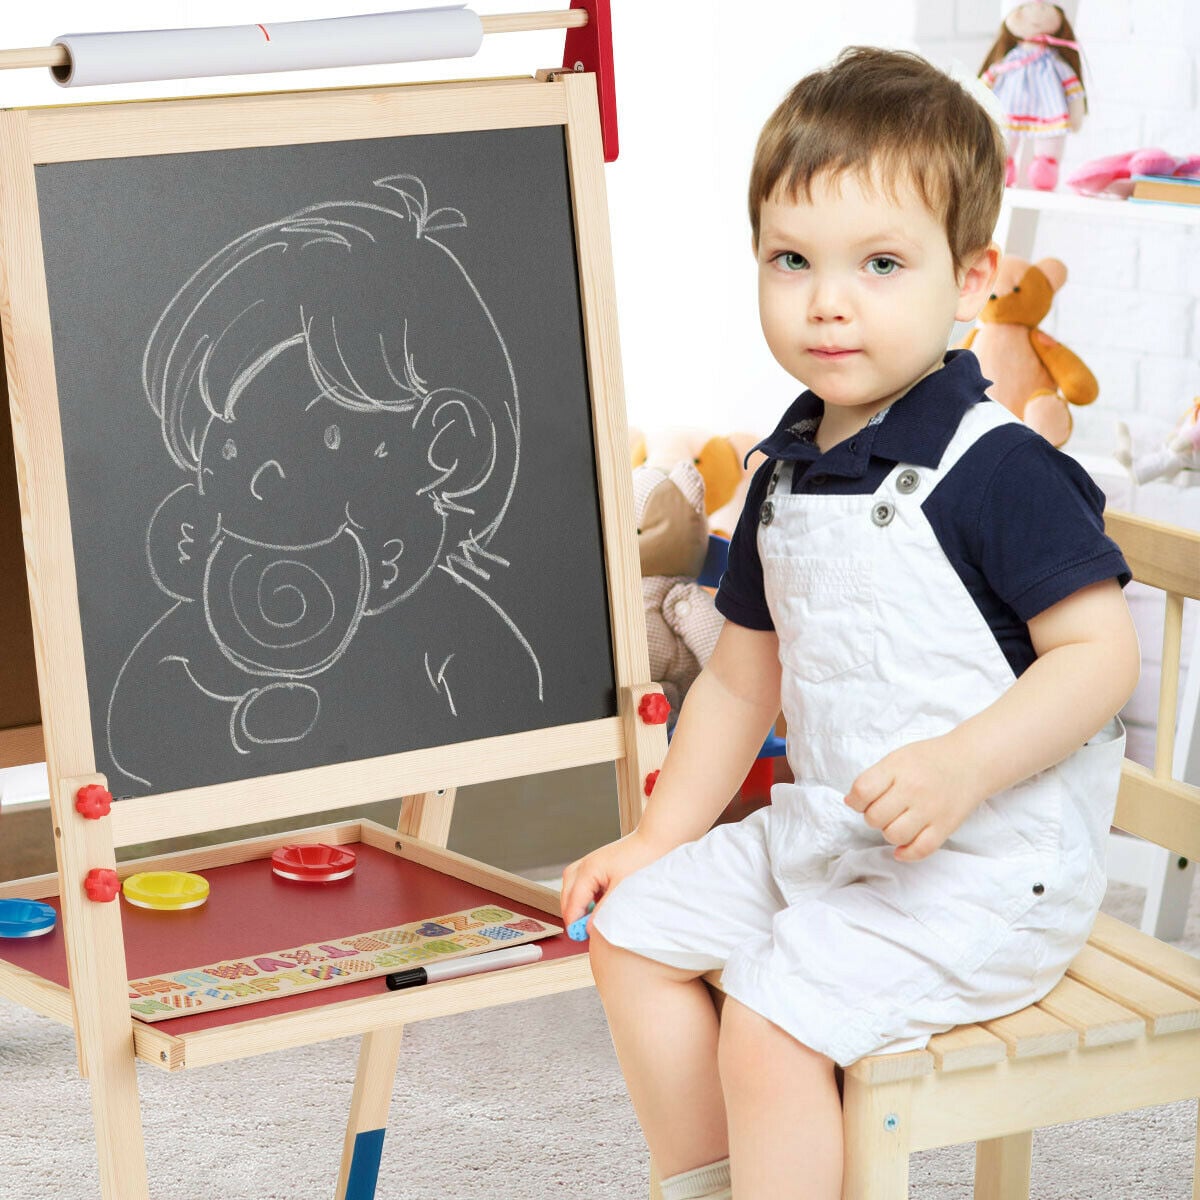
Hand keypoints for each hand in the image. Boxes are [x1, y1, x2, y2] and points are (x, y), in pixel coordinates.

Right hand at [560, 830, 672, 926]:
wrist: (652, 842)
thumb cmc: (641, 859)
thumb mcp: (621, 891)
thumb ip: (603, 911)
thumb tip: (589, 928)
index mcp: (587, 870)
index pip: (572, 903)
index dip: (574, 923)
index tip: (580, 937)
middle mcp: (583, 865)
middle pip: (566, 897)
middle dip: (573, 915)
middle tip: (585, 932)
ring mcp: (587, 863)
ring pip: (571, 890)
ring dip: (578, 906)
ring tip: (592, 917)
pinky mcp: (594, 865)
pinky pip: (580, 885)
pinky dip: (585, 897)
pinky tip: (598, 904)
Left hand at [843, 735, 985, 861]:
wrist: (971, 761)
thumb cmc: (929, 759)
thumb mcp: (897, 758)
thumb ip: (873, 778)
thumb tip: (850, 802)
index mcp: (897, 768)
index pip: (862, 791)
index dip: (856, 801)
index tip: (862, 801)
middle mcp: (913, 789)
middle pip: (875, 817)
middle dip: (873, 817)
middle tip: (884, 810)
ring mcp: (930, 809)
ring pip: (894, 835)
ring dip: (889, 833)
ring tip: (897, 822)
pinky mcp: (945, 826)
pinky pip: (921, 850)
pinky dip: (907, 853)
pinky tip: (902, 847)